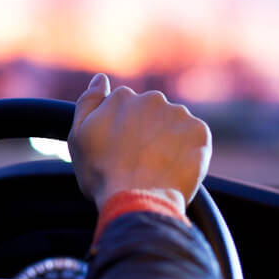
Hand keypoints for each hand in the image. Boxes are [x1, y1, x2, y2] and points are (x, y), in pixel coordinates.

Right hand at [68, 74, 210, 210]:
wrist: (137, 200)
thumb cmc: (102, 174)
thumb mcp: (78, 137)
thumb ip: (88, 102)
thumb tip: (100, 78)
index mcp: (122, 97)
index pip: (125, 107)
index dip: (122, 131)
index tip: (121, 151)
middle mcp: (152, 99)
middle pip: (151, 113)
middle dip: (147, 131)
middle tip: (139, 161)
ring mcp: (178, 114)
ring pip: (174, 124)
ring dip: (169, 140)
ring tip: (158, 168)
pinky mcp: (199, 132)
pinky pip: (195, 137)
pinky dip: (188, 151)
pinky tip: (174, 168)